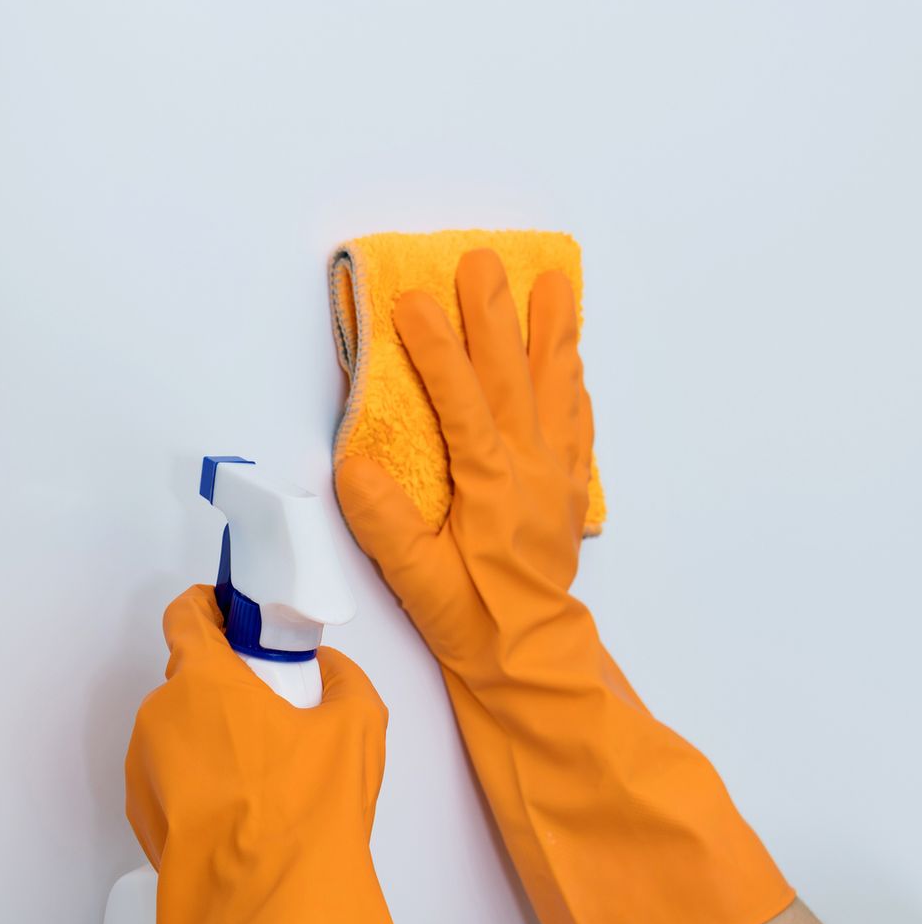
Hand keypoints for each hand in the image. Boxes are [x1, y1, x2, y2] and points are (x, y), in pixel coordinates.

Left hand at [120, 586, 460, 923]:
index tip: (231, 614)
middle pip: (187, 680)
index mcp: (202, 681)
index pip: (186, 616)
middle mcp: (159, 717)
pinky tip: (243, 815)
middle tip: (272, 710)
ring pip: (177, 734)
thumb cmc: (304, 810)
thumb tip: (328, 670)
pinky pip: (170, 781)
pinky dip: (199, 785)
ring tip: (264, 778)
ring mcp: (143, 769)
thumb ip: (343, 681)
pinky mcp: (143, 816)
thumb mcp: (357, 728)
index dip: (208, 607)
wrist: (264, 906)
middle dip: (224, 687)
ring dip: (211, 741)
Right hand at [331, 248, 790, 923]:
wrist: (531, 662)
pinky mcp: (562, 491)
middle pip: (513, 376)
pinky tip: (569, 360)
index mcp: (491, 485)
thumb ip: (385, 520)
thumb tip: (351, 462)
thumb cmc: (470, 621)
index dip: (437, 347)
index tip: (413, 298)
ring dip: (549, 334)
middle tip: (483, 261)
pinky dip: (570, 381)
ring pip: (553, 389)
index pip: (462, 400)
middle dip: (494, 315)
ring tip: (551, 283)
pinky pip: (572, 421)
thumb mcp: (416, 578)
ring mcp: (552, 476)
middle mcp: (529, 469)